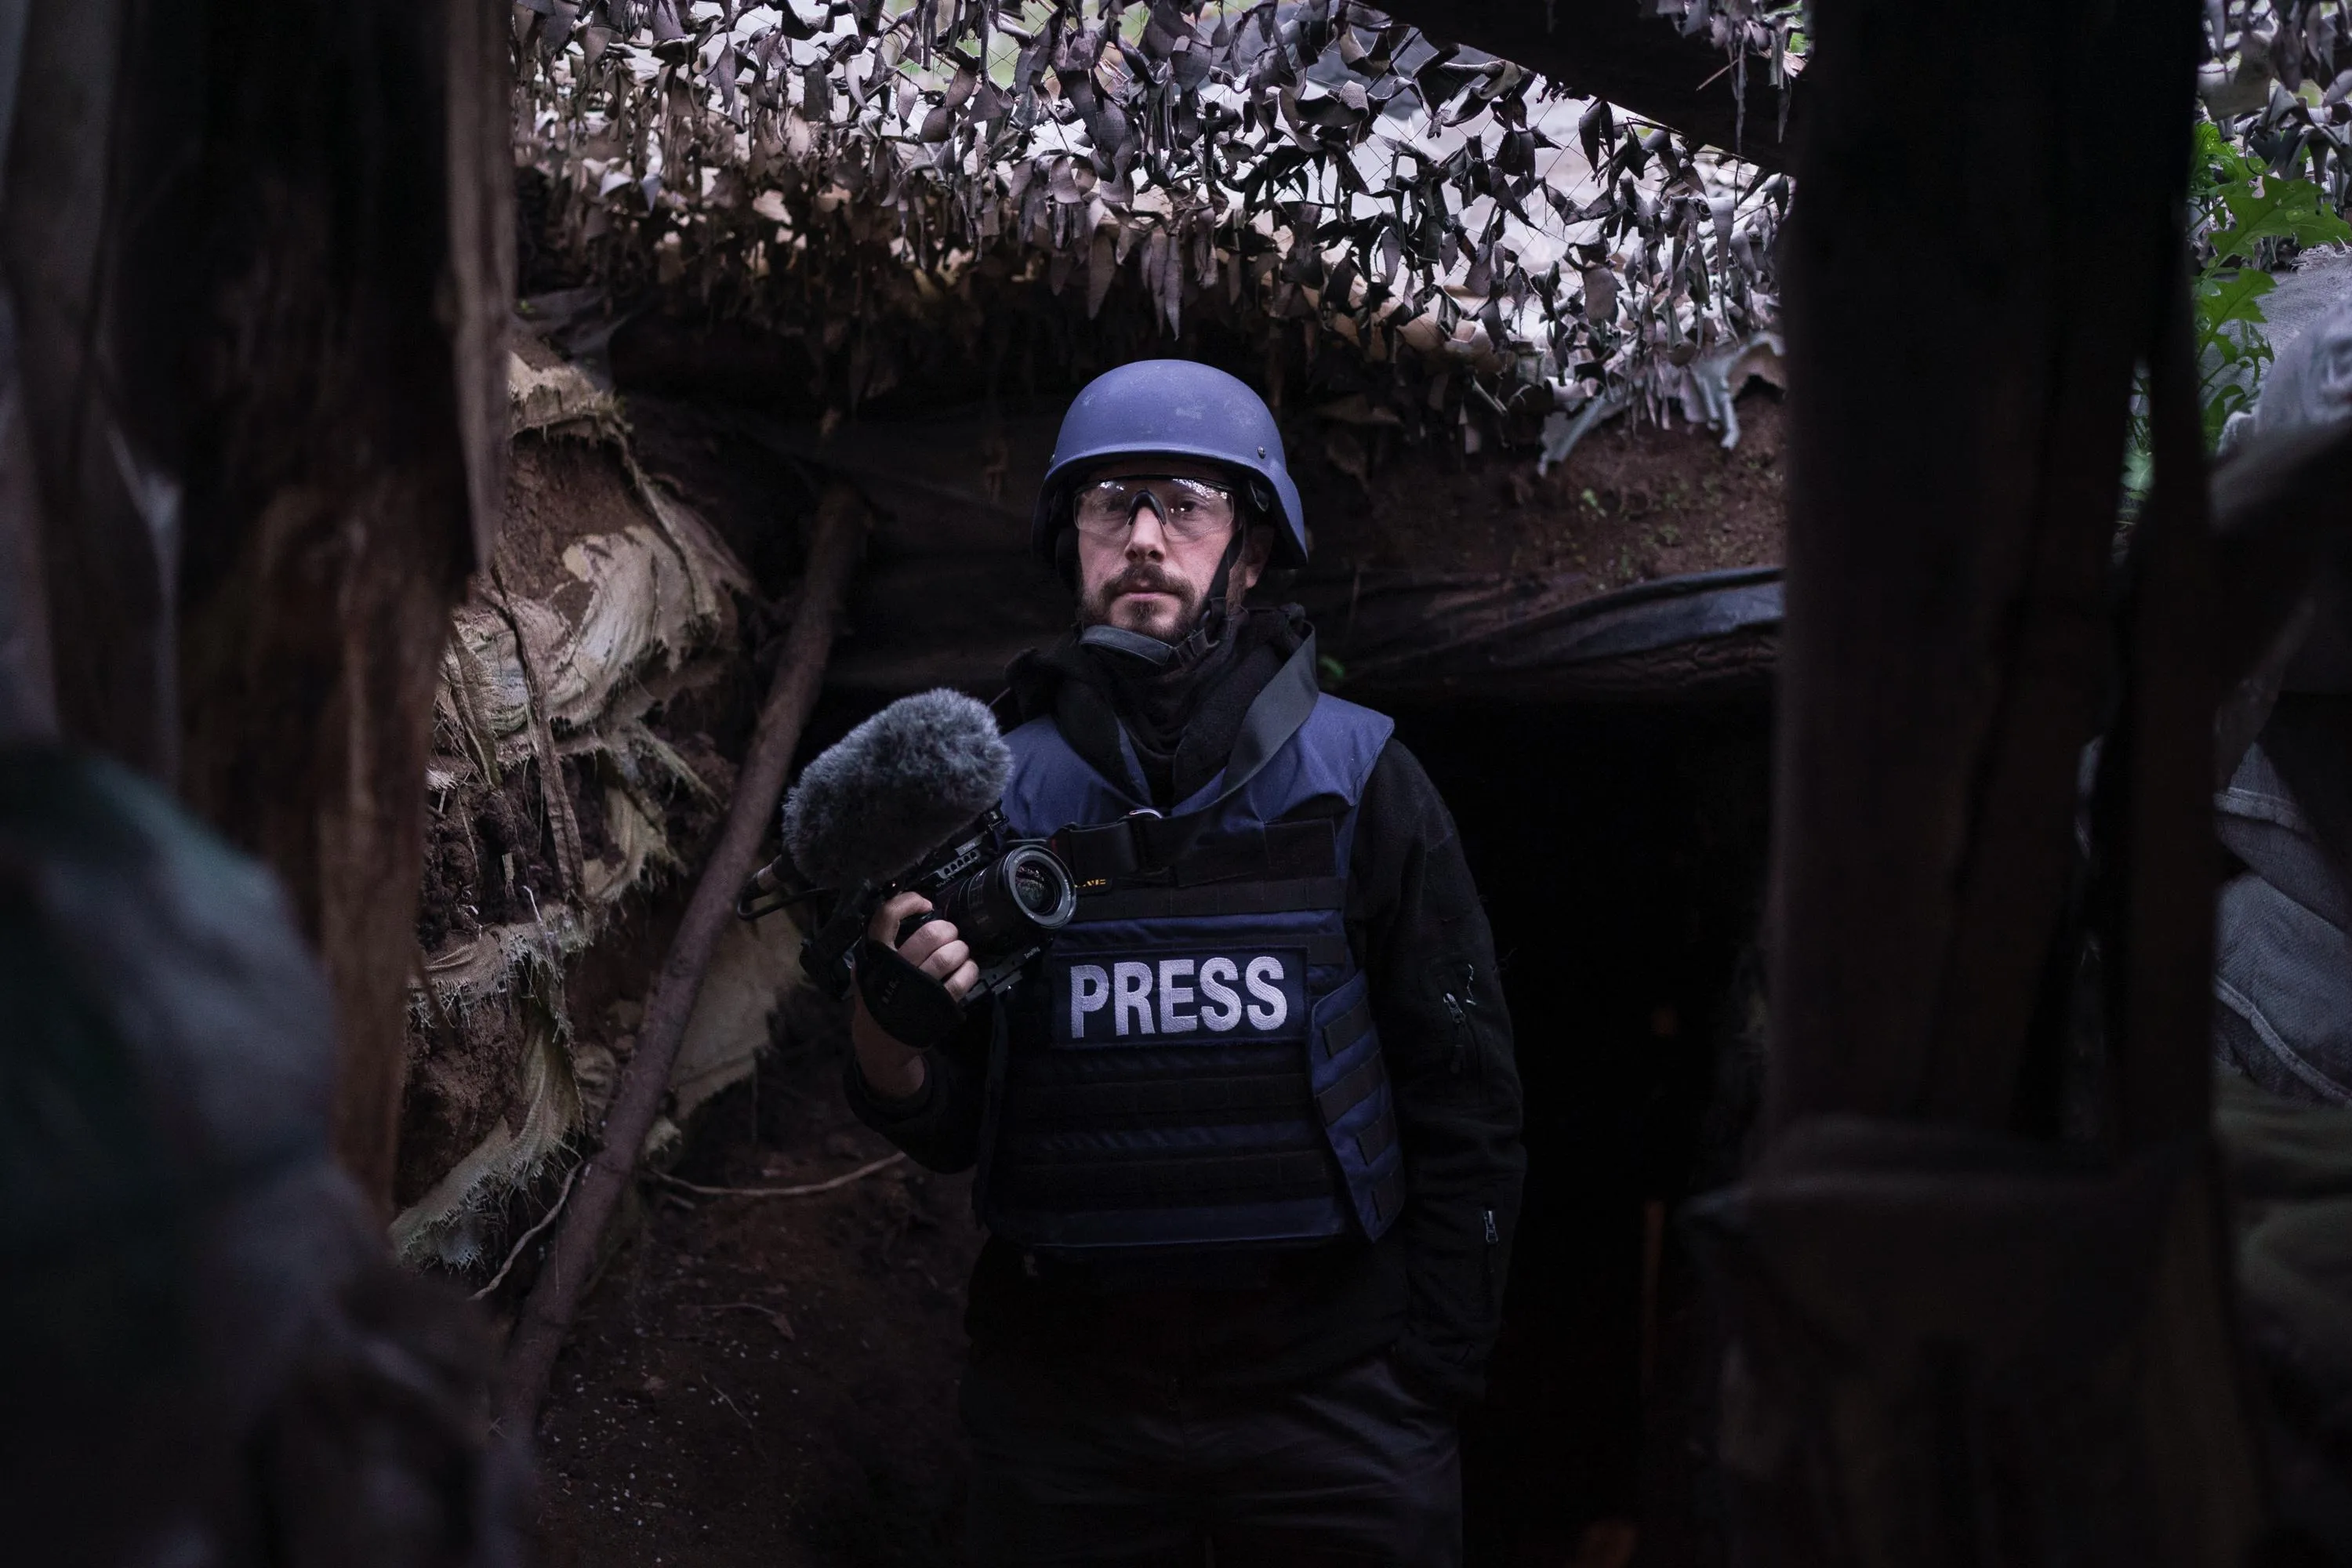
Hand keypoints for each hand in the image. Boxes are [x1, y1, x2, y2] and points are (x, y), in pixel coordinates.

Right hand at [849, 891, 976, 1099]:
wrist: (882, 1045)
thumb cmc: (878, 1002)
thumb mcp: (866, 974)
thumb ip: (878, 949)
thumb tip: (904, 916)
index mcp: (876, 958)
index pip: (886, 918)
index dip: (908, 903)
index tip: (925, 904)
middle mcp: (896, 970)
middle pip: (929, 935)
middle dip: (947, 929)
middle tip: (950, 934)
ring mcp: (918, 989)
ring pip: (948, 956)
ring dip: (960, 949)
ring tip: (960, 952)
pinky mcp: (937, 1006)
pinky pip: (961, 980)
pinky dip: (970, 970)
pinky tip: (968, 969)